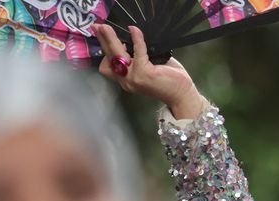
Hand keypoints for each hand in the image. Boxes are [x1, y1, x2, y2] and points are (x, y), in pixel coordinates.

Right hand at [91, 24, 206, 119]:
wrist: (182, 96)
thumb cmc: (169, 81)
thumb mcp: (147, 70)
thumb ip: (136, 59)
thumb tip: (129, 41)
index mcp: (125, 81)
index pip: (107, 67)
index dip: (104, 51)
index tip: (102, 37)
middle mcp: (126, 81)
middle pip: (108, 58)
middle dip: (102, 41)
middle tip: (97, 26)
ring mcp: (134, 78)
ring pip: (117, 54)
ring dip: (110, 39)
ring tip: (106, 27)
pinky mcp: (144, 73)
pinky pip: (138, 51)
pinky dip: (136, 39)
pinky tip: (134, 30)